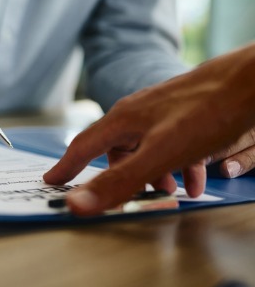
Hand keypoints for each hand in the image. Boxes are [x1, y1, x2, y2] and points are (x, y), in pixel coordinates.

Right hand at [43, 44, 254, 215]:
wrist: (249, 81)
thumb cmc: (206, 113)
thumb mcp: (158, 156)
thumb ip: (118, 182)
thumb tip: (75, 205)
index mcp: (122, 120)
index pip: (84, 146)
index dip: (67, 167)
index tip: (51, 181)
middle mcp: (136, 111)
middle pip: (115, 149)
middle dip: (122, 177)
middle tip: (130, 196)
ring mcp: (160, 109)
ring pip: (145, 146)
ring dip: (154, 173)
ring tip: (173, 190)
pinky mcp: (183, 110)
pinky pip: (169, 142)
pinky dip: (177, 164)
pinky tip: (195, 176)